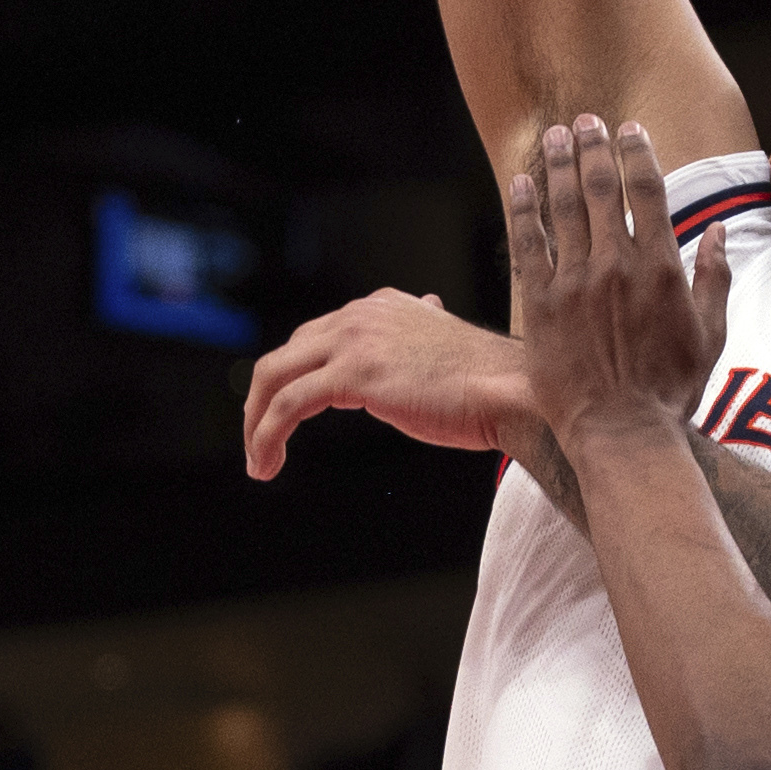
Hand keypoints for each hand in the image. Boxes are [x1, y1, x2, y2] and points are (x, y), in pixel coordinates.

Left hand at [244, 290, 526, 481]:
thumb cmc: (491, 382)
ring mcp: (355, 341)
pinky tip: (267, 463)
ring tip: (258, 461)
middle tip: (261, 440)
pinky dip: (266, 435)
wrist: (515, 393)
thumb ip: (423, 332)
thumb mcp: (445, 346)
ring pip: (273, 377)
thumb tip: (428, 309)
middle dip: (262, 400)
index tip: (285, 414)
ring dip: (256, 423)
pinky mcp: (352, 375)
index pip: (314, 336)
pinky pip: (287, 405)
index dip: (292, 378)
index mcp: (381, 306)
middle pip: (285, 354)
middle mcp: (362, 314)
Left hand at [505, 118, 730, 456]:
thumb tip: (720, 232)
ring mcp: (576, 283)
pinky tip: (519, 182)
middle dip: (594, 146)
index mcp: (662, 267)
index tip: (628, 128)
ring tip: (554, 135)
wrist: (621, 433)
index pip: (648, 189)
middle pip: (603, 186)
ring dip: (559, 164)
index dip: (637, 151)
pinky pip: (528, 243)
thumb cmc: (670, 390)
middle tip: (585, 120)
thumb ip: (715, 277)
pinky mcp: (540, 303)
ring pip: (564, 205)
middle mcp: (618, 265)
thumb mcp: (712, 334)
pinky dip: (523, 208)